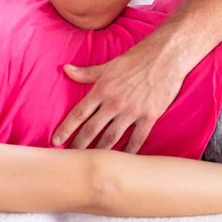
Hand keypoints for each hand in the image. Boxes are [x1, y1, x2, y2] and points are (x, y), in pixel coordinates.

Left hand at [53, 35, 184, 152]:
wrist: (167, 56)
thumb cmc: (137, 58)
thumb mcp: (109, 65)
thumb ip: (87, 73)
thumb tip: (66, 69)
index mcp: (102, 89)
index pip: (78, 113)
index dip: (65, 129)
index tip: (55, 141)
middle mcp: (114, 102)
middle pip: (91, 130)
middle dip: (78, 146)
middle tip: (69, 159)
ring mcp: (132, 111)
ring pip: (111, 137)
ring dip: (99, 152)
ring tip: (90, 165)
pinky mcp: (149, 116)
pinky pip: (137, 139)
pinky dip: (129, 151)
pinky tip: (122, 160)